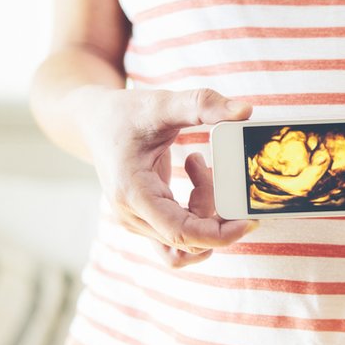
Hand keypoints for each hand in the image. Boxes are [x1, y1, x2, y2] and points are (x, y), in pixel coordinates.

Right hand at [75, 87, 257, 267]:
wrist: (94, 121)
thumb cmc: (125, 113)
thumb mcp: (161, 103)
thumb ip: (202, 104)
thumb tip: (244, 110)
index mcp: (133, 194)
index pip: (182, 234)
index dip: (220, 235)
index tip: (249, 220)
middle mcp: (132, 217)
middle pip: (190, 239)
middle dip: (215, 211)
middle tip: (213, 168)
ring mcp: (138, 223)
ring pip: (187, 241)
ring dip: (206, 213)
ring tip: (201, 171)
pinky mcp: (147, 221)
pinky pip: (181, 237)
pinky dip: (198, 216)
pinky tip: (196, 181)